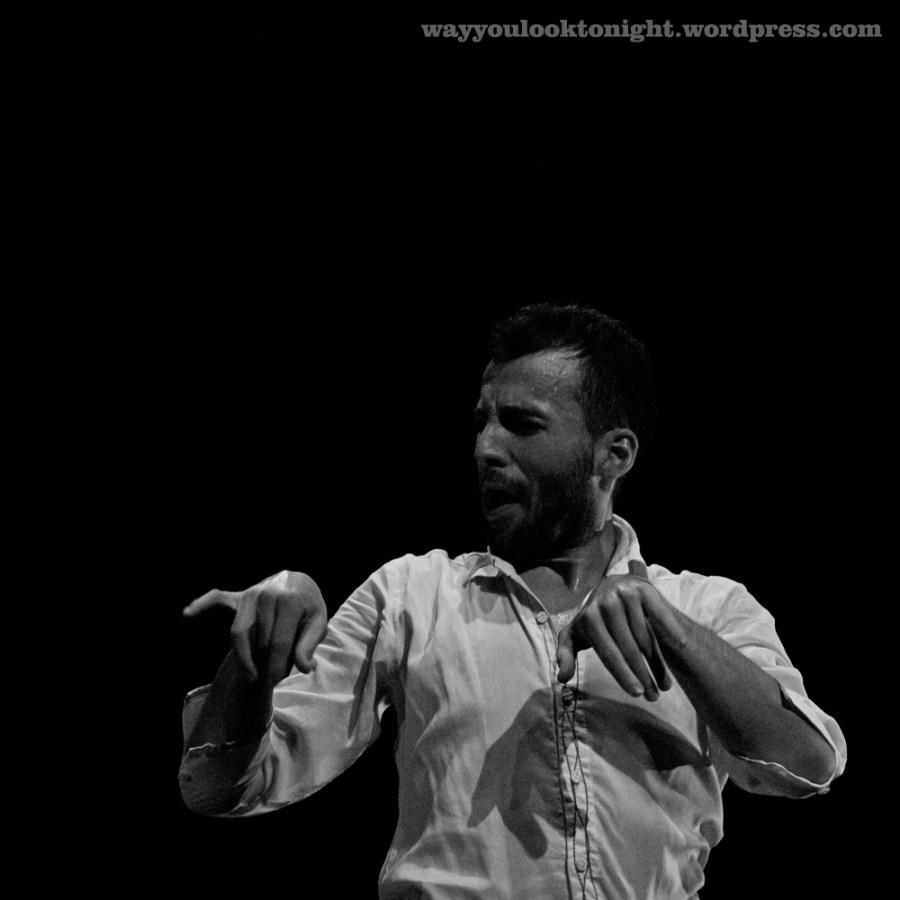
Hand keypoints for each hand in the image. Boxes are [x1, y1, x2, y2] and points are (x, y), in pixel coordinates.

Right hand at [182, 570, 327, 684]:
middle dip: (266, 662)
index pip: (278, 642)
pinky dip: (202, 604)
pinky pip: (217, 598)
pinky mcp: (239, 595)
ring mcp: (250, 594)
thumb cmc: (309, 607)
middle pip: (260, 641)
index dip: (277, 666)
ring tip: (252, 674)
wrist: (299, 582)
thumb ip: (309, 645)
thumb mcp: (318, 623)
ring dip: (244, 655)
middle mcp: (267, 594)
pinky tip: (188, 613)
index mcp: (289, 601)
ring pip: (238, 632)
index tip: (277, 682)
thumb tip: (305, 668)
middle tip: (275, 676)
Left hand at [556, 560, 678, 698]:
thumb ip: (566, 654)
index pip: (607, 652)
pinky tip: (681, 648)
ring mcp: (624, 592)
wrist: (619, 591)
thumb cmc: (598, 622)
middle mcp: (603, 601)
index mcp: (586, 616)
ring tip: (665, 686)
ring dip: (658, 665)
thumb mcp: (577, 636)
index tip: (635, 693)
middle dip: (642, 676)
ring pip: (646, 637)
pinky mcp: (643, 587)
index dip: (622, 674)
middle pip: (628, 648)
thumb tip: (561, 678)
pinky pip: (659, 617)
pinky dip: (671, 633)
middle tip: (653, 697)